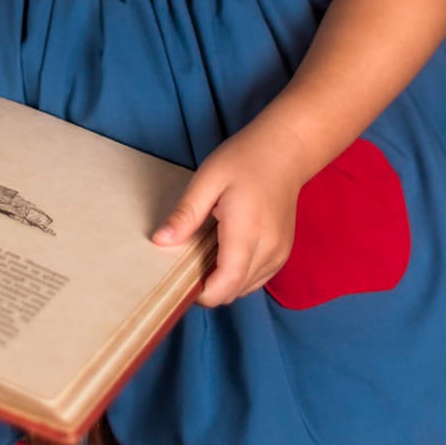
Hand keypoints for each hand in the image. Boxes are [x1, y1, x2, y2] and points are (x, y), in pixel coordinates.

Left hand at [151, 127, 305, 306]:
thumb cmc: (245, 160)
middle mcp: (269, 249)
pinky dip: (238, 274)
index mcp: (247, 232)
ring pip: (245, 289)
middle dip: (209, 287)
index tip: (181, 281)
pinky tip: (225, 251)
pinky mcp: (283, 253)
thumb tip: (160, 241)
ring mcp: (280, 254)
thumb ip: (186, 213)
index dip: (203, 293)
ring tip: (206, 253)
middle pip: (234, 291)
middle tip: (188, 261)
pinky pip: (257, 278)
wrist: (285, 151)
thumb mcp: (208, 179)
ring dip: (223, 281)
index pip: (226, 284)